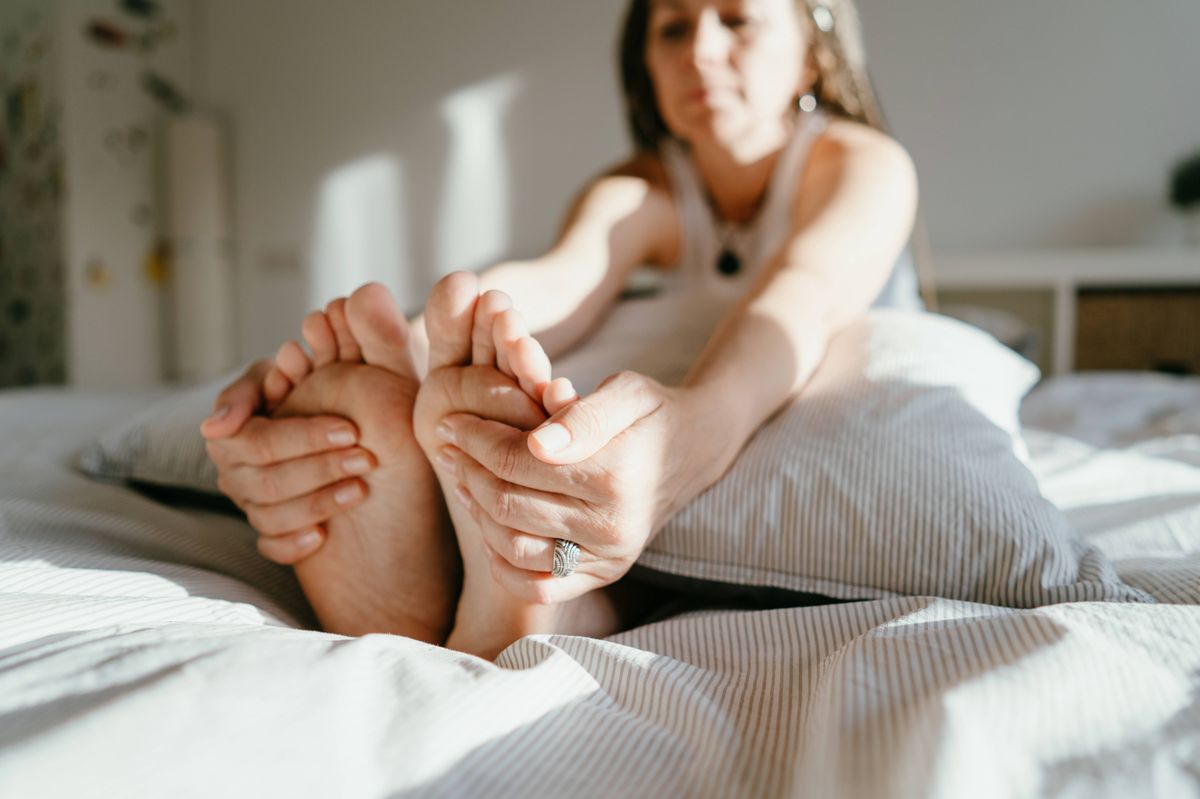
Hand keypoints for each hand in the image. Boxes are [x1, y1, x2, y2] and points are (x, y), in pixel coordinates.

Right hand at [201, 359, 372, 563]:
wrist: (311, 409)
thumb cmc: (293, 387)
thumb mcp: (272, 374)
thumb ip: (250, 386)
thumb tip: (215, 427)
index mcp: (229, 436)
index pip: (261, 443)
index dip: (305, 438)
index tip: (351, 430)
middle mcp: (232, 473)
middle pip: (268, 482)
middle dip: (321, 470)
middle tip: (366, 459)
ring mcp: (247, 503)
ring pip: (271, 517)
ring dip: (318, 504)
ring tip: (360, 489)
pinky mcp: (266, 528)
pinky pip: (270, 547)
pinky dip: (293, 545)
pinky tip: (323, 536)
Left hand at [435, 371, 721, 603]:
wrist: (693, 449)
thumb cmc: (650, 413)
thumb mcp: (626, 391)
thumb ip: (582, 413)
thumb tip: (537, 443)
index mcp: (616, 475)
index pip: (517, 462)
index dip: (475, 440)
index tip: (454, 421)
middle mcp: (614, 525)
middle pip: (509, 505)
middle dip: (468, 471)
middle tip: (449, 445)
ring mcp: (610, 557)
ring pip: (515, 547)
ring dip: (477, 514)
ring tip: (464, 478)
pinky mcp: (604, 576)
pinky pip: (538, 588)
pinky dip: (502, 563)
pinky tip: (490, 527)